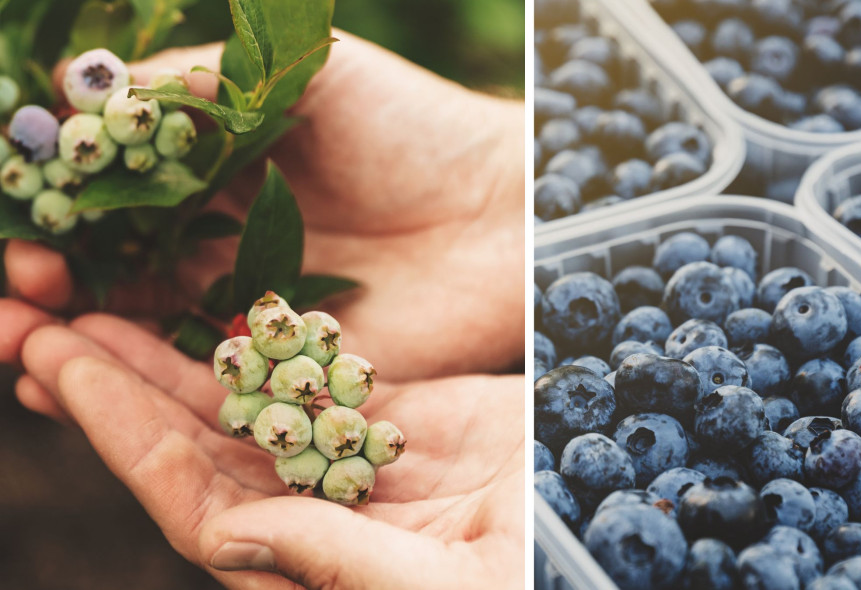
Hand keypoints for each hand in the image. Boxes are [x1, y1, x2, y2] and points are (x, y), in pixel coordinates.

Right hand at [3, 30, 525, 380]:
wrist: (505, 208)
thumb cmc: (413, 128)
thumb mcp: (303, 74)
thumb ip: (194, 82)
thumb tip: (76, 86)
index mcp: (218, 171)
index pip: (111, 197)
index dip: (58, 212)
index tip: (25, 226)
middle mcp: (223, 242)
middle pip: (112, 270)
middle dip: (50, 287)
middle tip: (13, 301)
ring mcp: (252, 308)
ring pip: (143, 331)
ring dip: (73, 345)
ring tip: (21, 352)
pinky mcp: (288, 367)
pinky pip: (199, 383)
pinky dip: (137, 389)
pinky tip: (75, 392)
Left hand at [7, 310, 524, 589]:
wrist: (613, 529)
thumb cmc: (544, 576)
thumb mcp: (447, 583)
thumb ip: (336, 564)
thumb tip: (223, 536)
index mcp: (313, 566)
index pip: (193, 500)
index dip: (124, 438)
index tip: (63, 370)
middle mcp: (316, 515)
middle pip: (199, 448)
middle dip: (120, 388)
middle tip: (46, 322)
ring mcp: (355, 466)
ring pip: (244, 408)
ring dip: (175, 359)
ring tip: (103, 304)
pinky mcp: (398, 422)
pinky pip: (315, 377)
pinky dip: (268, 339)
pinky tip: (224, 299)